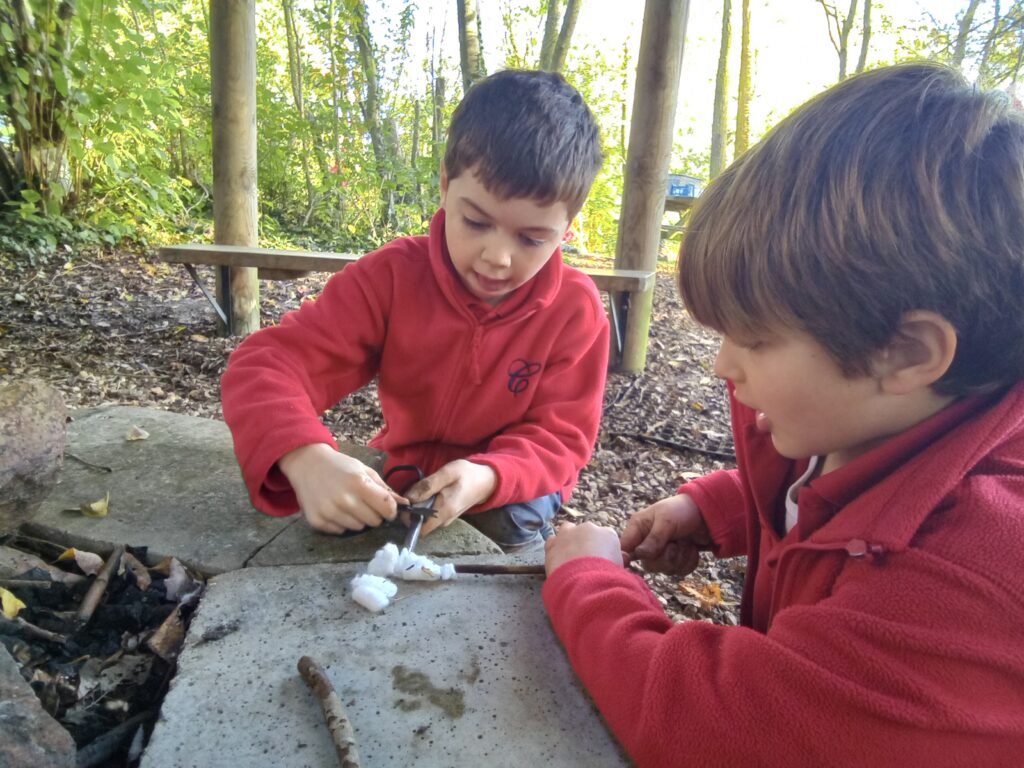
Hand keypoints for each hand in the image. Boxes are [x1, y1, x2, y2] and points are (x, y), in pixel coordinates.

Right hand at [278, 443, 403, 533]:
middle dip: (374, 514)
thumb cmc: (339, 466)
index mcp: (359, 484)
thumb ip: (385, 489)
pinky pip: (340, 531)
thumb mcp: (364, 470)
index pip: (387, 508)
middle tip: (364, 503)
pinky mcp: (317, 521)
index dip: (391, 510)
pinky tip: (335, 508)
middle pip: (374, 521)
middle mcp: (344, 500)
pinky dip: (342, 523)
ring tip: (348, 504)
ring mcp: (329, 512)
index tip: (387, 507)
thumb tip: (405, 503)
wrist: (306, 463)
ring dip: (358, 519)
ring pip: (358, 528)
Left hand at [404, 460, 496, 535]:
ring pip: (425, 518)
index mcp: (444, 511)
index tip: (406, 501)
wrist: (487, 480)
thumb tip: (409, 498)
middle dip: (412, 510)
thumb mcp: (448, 473)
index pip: (419, 529)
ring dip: (419, 507)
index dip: (408, 518)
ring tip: (422, 490)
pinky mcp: (447, 515)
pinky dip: (426, 505)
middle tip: (413, 491)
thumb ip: (428, 486)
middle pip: (420, 523)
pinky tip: (430, 493)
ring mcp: (447, 519)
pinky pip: (431, 514)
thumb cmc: (467, 474)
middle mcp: (445, 520)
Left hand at [544, 522, 622, 575]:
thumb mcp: (621, 569)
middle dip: (586, 543)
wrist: (584, 582)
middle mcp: (588, 528)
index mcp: (608, 534)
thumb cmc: (607, 576)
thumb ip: (619, 560)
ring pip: (568, 530)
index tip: (602, 562)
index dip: (604, 550)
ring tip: (570, 558)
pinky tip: (557, 559)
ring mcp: (569, 533)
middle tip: (585, 562)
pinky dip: (554, 548)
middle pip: (587, 532)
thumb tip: (622, 559)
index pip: (607, 538)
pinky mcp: (553, 543)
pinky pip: (552, 541)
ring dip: (569, 540)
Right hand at [619, 493, 710, 575]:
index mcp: (638, 528)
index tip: (633, 561)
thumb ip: (654, 538)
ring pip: (666, 570)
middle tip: (675, 543)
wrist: (708, 514)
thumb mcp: (666, 520)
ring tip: (685, 541)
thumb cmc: (682, 510)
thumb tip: (639, 555)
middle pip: (649, 565)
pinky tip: (692, 548)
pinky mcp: (676, 561)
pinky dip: (689, 561)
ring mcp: (661, 554)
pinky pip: (680, 572)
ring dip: (681, 557)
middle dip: (667, 557)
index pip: (624, 548)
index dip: (626, 558)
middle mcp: (646, 543)